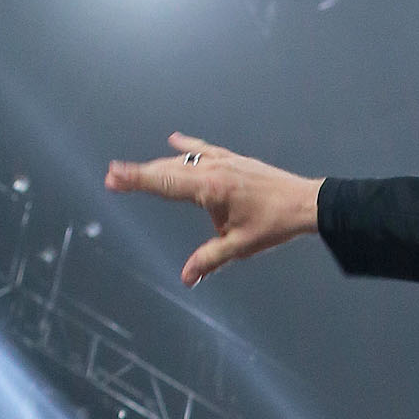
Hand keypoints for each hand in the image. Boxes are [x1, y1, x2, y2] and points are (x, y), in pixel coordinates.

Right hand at [105, 132, 322, 286]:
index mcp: (210, 189)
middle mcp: (214, 170)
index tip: (112, 176)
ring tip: (137, 170)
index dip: (135, 180)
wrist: (306, 203)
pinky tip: (175, 140)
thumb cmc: (275, 224)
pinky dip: (188, 147)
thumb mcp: (240, 246)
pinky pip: (206, 151)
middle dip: (140, 174)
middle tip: (114, 178)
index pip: (164, 182)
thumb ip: (209, 259)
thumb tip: (186, 278)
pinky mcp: (236, 160)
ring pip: (184, 160)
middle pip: (168, 169)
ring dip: (160, 164)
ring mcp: (225, 161)